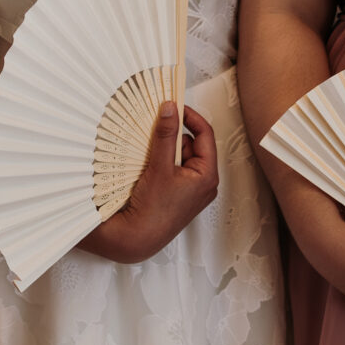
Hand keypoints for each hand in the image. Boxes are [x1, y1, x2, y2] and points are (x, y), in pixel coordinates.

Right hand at [81, 104, 218, 264]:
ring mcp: (191, 190)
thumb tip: (170, 109)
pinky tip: (149, 165)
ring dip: (166, 149)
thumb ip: (166, 135)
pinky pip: (174, 169)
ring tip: (150, 152)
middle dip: (175, 136)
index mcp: (208, 176)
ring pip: (181, 157)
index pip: (206, 134)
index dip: (191, 116)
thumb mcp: (160, 166)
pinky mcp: (179, 195)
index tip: (175, 106)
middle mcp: (204, 183)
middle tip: (157, 129)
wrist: (136, 238)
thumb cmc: (153, 211)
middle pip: (193, 145)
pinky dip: (162, 162)